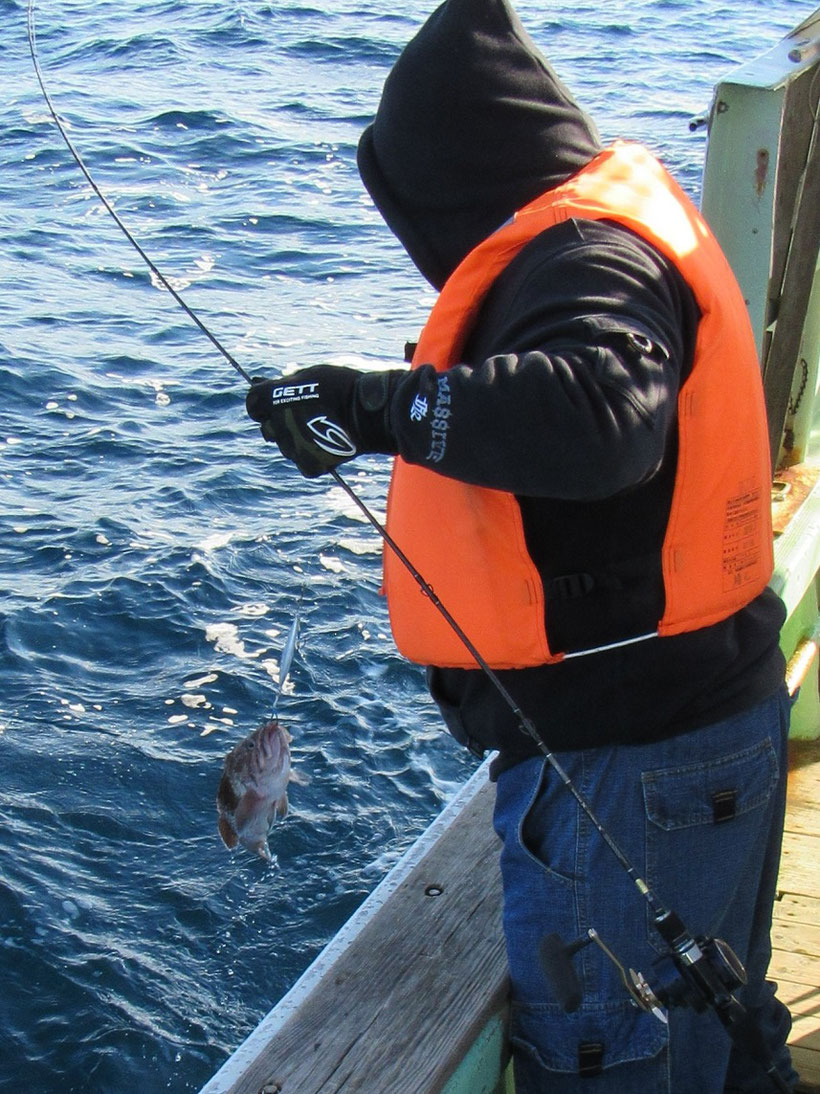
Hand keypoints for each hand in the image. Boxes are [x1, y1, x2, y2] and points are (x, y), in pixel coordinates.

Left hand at [246, 365, 399, 476]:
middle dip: (279, 422)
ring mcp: (292, 446)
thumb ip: (289, 383)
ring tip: (320, 430)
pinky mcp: (309, 464)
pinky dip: (311, 456)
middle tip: (302, 416)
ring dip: (296, 439)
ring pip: (286, 446)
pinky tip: (325, 445)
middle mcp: (277, 423)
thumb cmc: (343, 387)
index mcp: (273, 398)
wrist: (368, 413)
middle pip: (268, 427)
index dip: (263, 403)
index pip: (253, 403)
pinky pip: (302, 462)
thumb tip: (275, 386)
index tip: (275, 402)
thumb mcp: (312, 373)